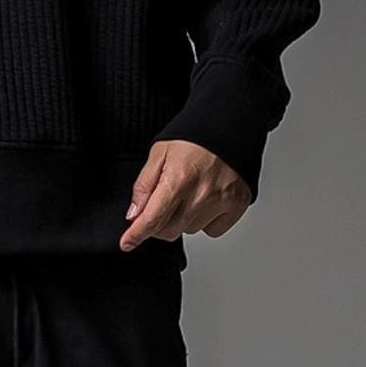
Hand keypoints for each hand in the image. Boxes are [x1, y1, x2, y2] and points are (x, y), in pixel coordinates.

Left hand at [119, 140, 252, 250]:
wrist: (229, 123)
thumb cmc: (193, 136)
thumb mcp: (159, 153)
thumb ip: (144, 185)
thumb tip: (134, 215)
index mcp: (179, 178)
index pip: (153, 218)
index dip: (136, 234)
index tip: (127, 243)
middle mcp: (203, 193)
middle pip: (170, 230)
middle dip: (158, 223)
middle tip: (161, 205)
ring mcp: (223, 201)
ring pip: (191, 230)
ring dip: (183, 219)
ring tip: (189, 191)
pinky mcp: (238, 205)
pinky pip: (213, 230)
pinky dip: (205, 220)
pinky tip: (206, 199)